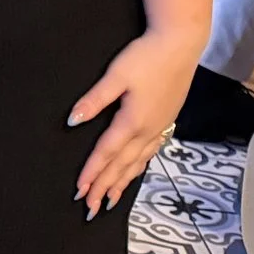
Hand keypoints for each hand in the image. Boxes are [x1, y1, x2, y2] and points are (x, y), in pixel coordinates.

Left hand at [69, 27, 201, 216]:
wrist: (181, 45)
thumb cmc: (147, 56)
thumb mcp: (115, 75)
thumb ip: (94, 100)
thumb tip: (73, 121)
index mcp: (132, 121)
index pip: (106, 154)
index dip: (91, 174)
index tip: (79, 191)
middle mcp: (147, 130)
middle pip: (122, 166)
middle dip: (104, 187)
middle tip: (90, 208)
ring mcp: (159, 127)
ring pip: (137, 163)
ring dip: (122, 183)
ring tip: (110, 200)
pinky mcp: (166, 120)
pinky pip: (150, 153)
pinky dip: (138, 168)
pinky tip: (134, 172)